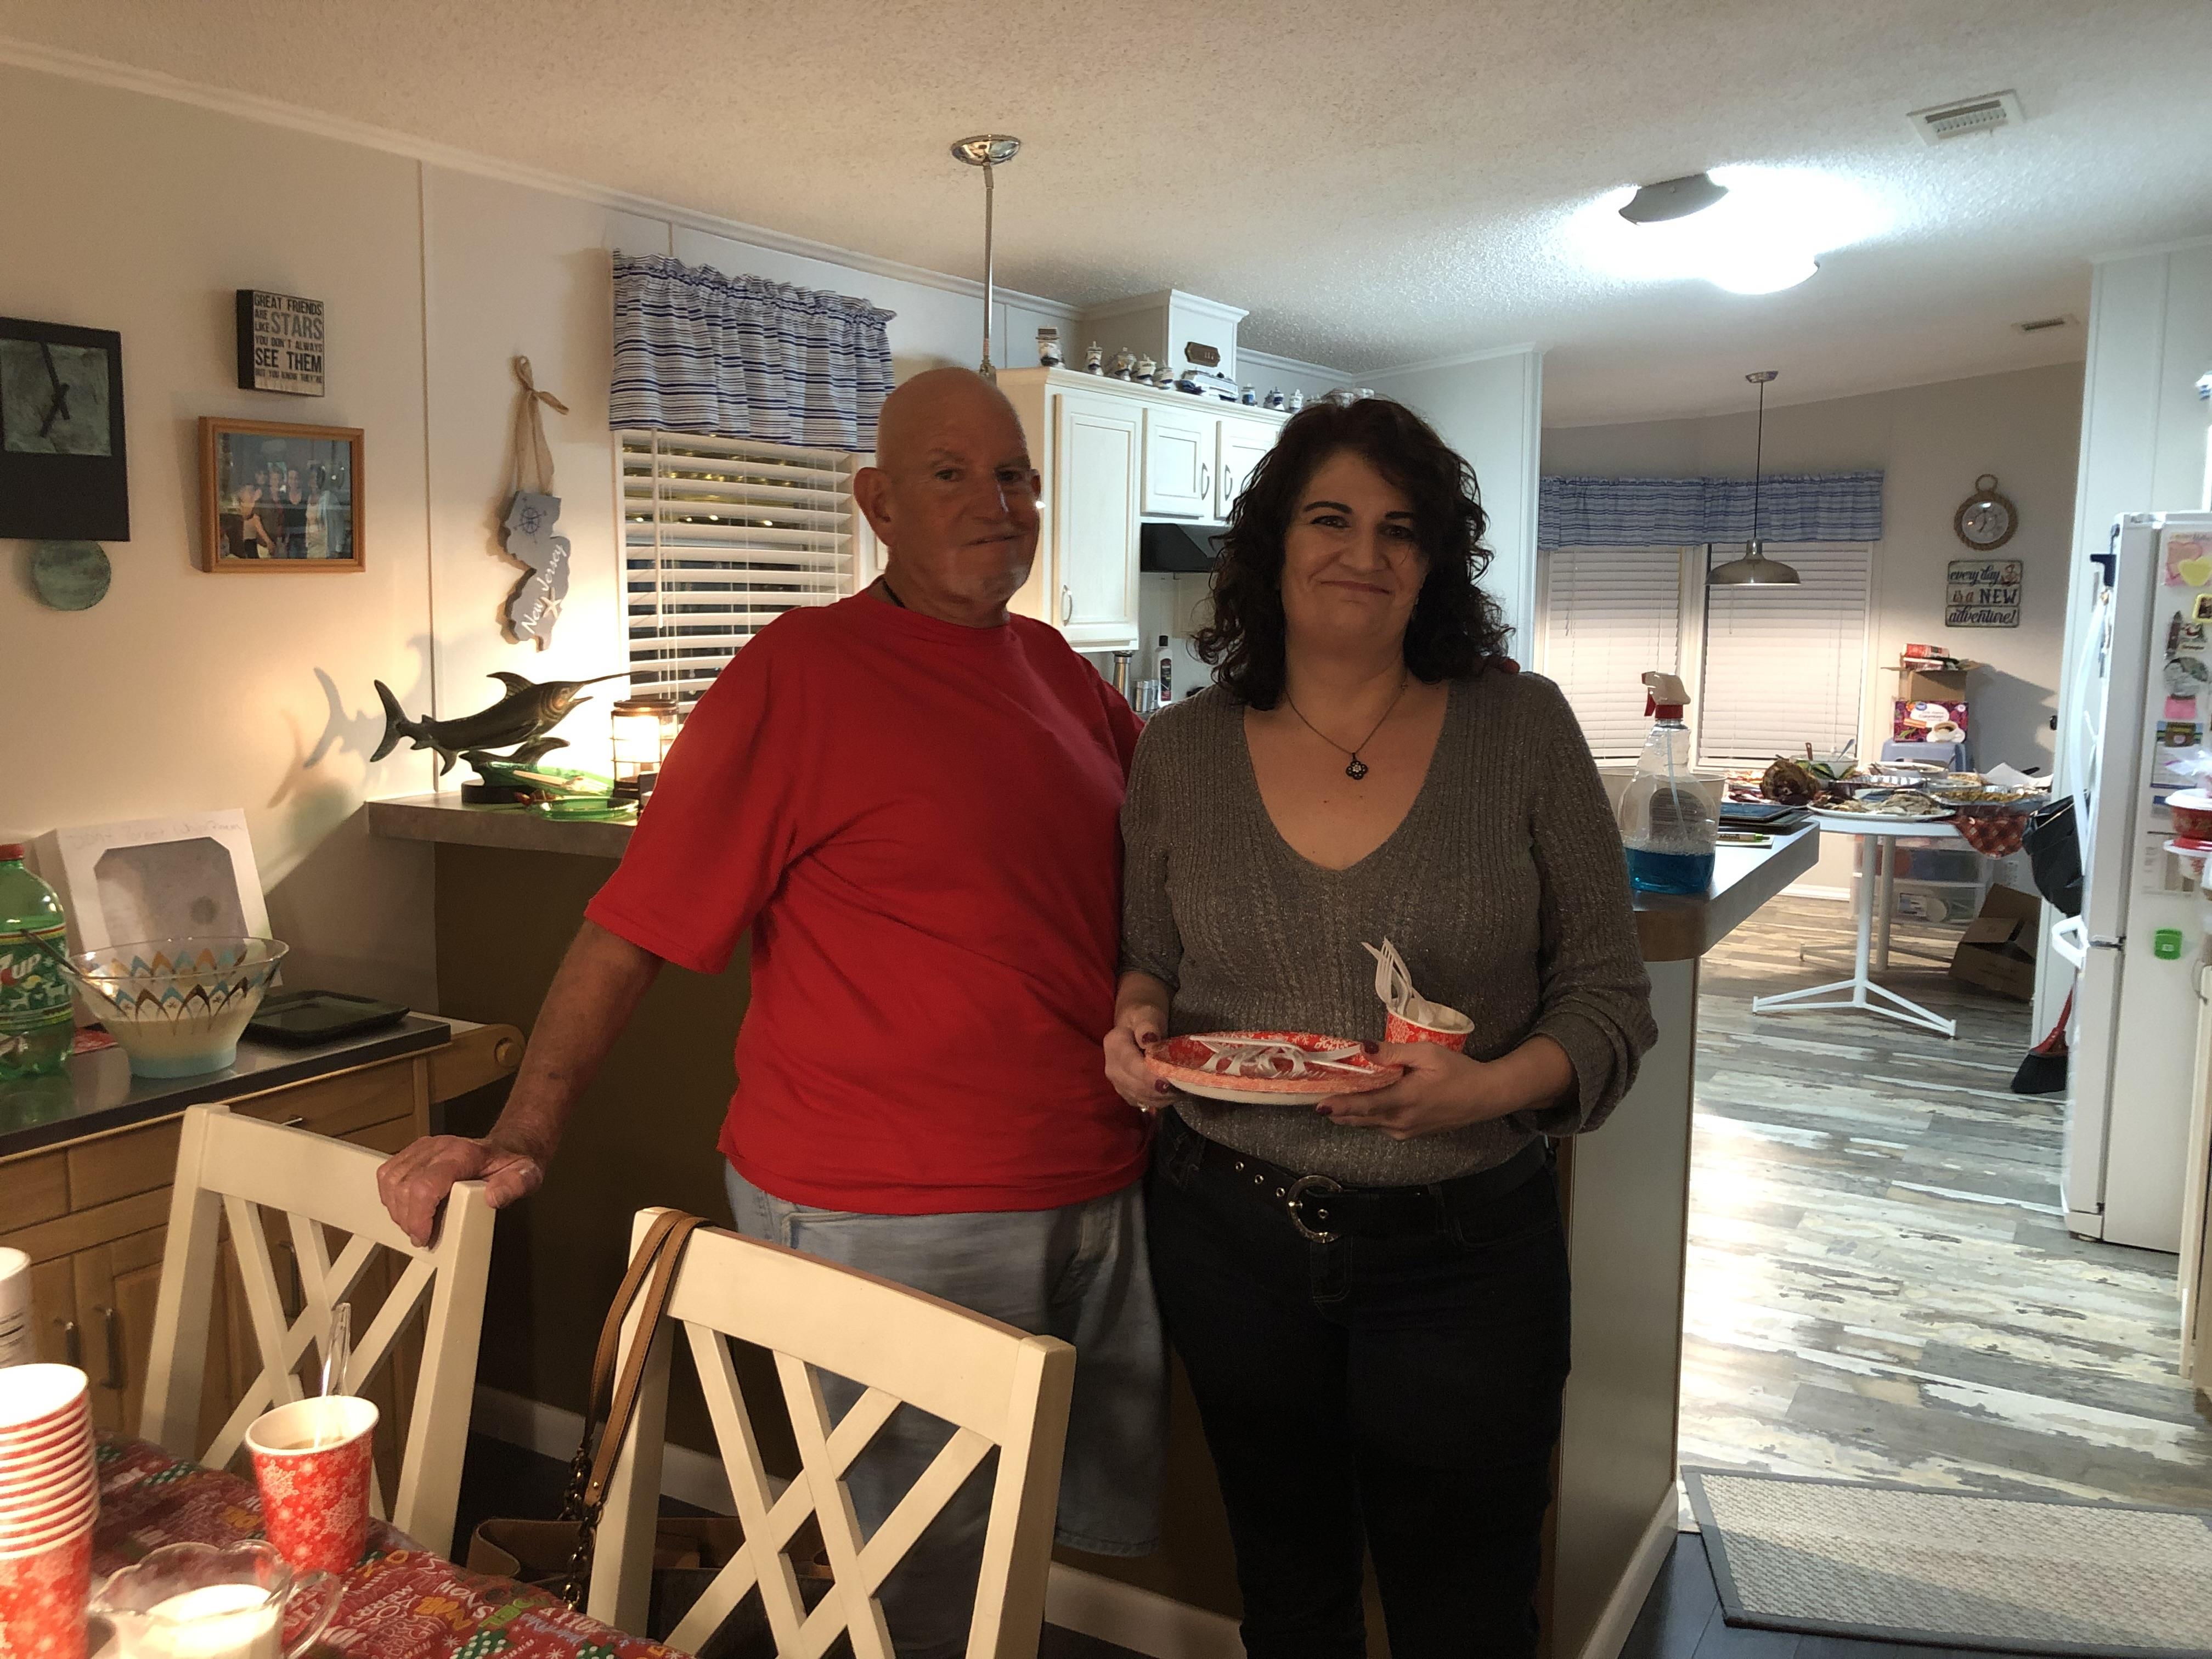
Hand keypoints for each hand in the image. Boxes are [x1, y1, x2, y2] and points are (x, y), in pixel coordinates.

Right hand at [376, 1133, 543, 1247]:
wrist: (509, 1146)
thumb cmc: (512, 1164)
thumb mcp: (526, 1176)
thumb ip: (514, 1187)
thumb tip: (493, 1198)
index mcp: (463, 1154)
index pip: (425, 1185)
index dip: (418, 1216)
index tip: (424, 1236)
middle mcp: (439, 1148)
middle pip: (403, 1187)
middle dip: (408, 1219)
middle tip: (423, 1235)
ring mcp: (425, 1148)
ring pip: (391, 1180)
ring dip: (397, 1209)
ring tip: (415, 1224)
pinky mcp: (415, 1152)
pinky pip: (388, 1172)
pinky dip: (390, 1195)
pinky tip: (406, 1208)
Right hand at [1103, 1003, 1177, 1112]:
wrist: (1136, 1026)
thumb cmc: (1144, 1018)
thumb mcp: (1147, 1014)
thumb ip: (1147, 1025)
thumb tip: (1149, 1039)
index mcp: (1113, 1045)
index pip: (1131, 1065)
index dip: (1150, 1076)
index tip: (1169, 1080)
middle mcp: (1111, 1068)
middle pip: (1137, 1085)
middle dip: (1161, 1089)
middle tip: (1185, 1085)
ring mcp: (1118, 1083)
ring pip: (1143, 1097)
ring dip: (1164, 1096)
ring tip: (1184, 1087)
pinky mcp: (1128, 1093)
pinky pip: (1146, 1102)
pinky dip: (1163, 1100)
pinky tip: (1176, 1091)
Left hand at [1316, 1042, 1521, 1139]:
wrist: (1486, 1096)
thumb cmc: (1458, 1071)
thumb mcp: (1427, 1053)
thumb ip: (1394, 1052)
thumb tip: (1364, 1048)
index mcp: (1404, 1100)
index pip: (1364, 1105)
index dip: (1339, 1105)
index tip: (1318, 1104)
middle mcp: (1401, 1121)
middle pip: (1360, 1118)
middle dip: (1338, 1110)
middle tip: (1317, 1097)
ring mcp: (1405, 1131)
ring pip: (1369, 1124)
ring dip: (1351, 1114)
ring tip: (1333, 1101)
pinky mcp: (1411, 1134)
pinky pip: (1381, 1126)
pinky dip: (1368, 1117)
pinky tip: (1362, 1105)